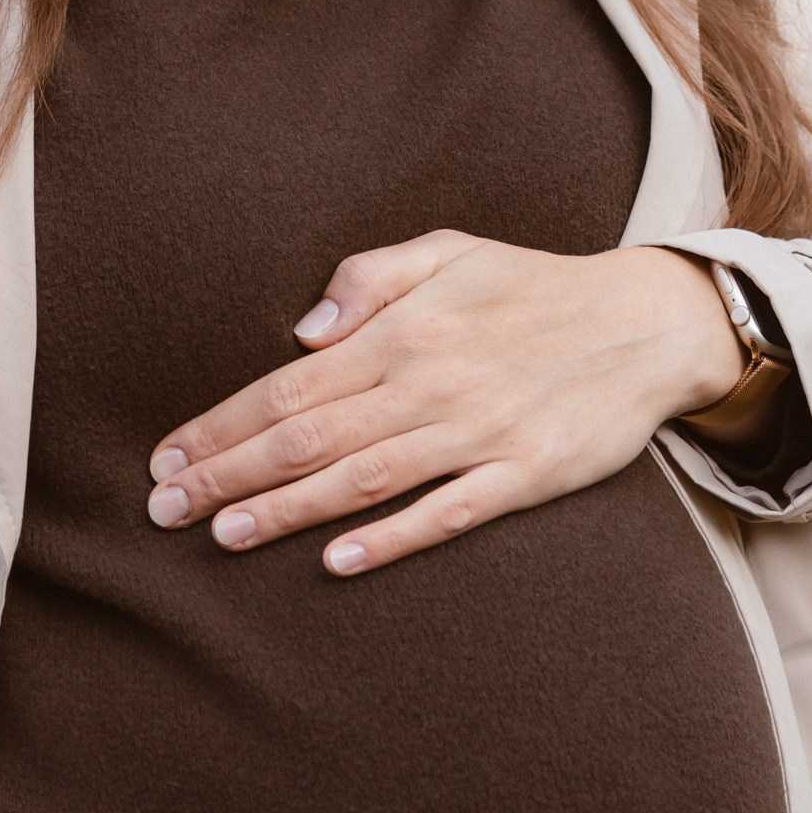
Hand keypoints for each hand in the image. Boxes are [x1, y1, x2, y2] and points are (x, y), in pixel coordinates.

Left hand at [144, 233, 742, 573]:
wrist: (648, 321)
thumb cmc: (532, 286)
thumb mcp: (451, 250)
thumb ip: (371, 275)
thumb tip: (304, 327)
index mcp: (405, 329)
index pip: (288, 385)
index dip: (220, 425)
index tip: (166, 459)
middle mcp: (432, 381)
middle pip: (309, 437)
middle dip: (228, 475)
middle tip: (163, 512)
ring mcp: (480, 432)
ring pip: (363, 479)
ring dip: (287, 511)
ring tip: (223, 537)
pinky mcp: (527, 475)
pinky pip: (447, 514)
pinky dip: (390, 539)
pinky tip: (337, 562)